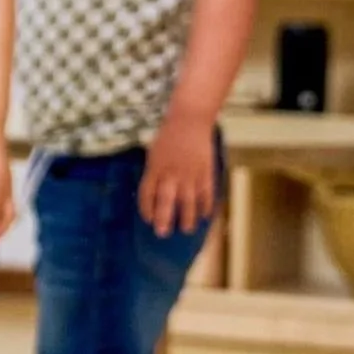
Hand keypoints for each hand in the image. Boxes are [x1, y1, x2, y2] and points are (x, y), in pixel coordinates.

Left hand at [142, 112, 217, 236]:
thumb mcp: (153, 154)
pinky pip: (206, 192)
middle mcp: (171, 173)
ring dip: (188, 217)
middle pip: (166, 200)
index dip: (146, 208)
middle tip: (163, 233)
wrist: (189, 120)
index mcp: (154, 168)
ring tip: (187, 229)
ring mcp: (189, 173)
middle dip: (164, 218)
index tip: (148, 220)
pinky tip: (206, 216)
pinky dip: (206, 205)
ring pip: (188, 201)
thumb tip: (154, 193)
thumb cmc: (168, 136)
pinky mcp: (205, 171)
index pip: (147, 194)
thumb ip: (154, 173)